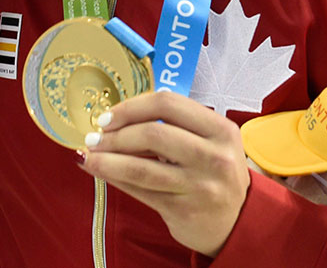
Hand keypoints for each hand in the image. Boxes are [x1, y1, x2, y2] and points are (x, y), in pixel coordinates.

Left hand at [78, 90, 249, 256]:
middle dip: (115, 135)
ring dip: (107, 160)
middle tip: (95, 138)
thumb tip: (117, 119)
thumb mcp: (209, 143)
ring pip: (141, 168)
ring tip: (88, 156)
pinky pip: (139, 190)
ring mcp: (200, 186)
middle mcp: (214, 157)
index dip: (132, 107)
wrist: (238, 222)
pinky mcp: (184, 210)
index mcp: (220, 130)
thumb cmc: (214, 174)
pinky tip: (100, 172)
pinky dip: (114, 178)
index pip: (168, 104)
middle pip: (152, 134)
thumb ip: (173, 127)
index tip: (110, 116)